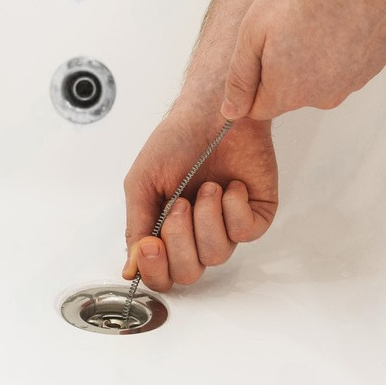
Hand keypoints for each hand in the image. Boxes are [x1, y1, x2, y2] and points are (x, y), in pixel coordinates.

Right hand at [122, 101, 277, 291]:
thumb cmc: (176, 140)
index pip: (160, 274)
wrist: (212, 110)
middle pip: (187, 273)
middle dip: (180, 240)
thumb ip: (136, 226)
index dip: (155, 269)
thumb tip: (130, 269)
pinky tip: (229, 185)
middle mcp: (195, 233)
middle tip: (180, 204)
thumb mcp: (142, 181)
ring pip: (216, 254)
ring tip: (208, 187)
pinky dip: (233, 208)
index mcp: (165, 228)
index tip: (151, 245)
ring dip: (207, 218)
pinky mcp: (255, 215)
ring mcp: (226, 226)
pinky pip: (244, 232)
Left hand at [221, 0, 385, 119]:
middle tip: (288, 23)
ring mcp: (352, 83)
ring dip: (314, 54)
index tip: (260, 47)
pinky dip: (340, 45)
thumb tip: (232, 110)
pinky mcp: (373, 66)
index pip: (257, 107)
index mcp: (287, 92)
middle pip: (290, 92)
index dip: (252, 79)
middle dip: (282, 65)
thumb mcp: (253, 32)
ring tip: (315, 15)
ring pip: (320, 78)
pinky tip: (339, 16)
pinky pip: (346, 64)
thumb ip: (240, 77)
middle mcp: (322, 97)